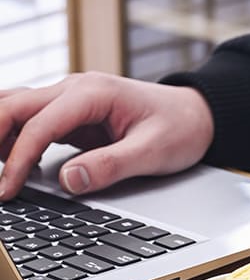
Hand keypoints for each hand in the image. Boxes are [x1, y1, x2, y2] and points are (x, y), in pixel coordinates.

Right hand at [0, 72, 213, 197]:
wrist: (200, 114)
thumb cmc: (181, 128)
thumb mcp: (154, 151)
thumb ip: (112, 165)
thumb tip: (69, 181)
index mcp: (94, 94)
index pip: (40, 124)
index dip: (19, 159)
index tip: (7, 190)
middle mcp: (76, 89)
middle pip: (14, 106)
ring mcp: (71, 99)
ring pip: (17, 108)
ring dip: (0, 135)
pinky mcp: (73, 114)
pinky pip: (32, 120)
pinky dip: (13, 137)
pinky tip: (9, 163)